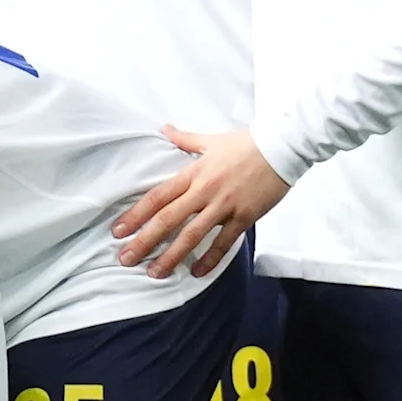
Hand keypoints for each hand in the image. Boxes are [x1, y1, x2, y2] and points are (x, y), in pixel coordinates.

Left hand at [113, 125, 283, 277]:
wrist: (282, 147)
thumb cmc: (247, 143)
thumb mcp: (211, 140)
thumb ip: (185, 139)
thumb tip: (164, 128)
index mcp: (193, 173)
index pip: (158, 196)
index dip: (136, 214)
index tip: (118, 231)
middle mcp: (204, 191)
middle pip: (168, 219)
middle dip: (145, 240)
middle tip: (126, 258)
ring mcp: (224, 205)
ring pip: (192, 235)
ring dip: (172, 255)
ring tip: (155, 272)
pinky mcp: (244, 216)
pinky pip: (224, 242)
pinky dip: (210, 259)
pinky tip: (196, 272)